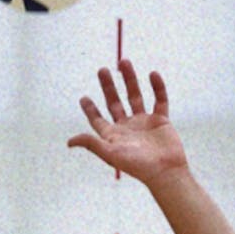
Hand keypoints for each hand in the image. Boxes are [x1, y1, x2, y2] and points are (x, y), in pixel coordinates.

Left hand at [68, 58, 186, 185]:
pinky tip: (152, 74)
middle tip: (102, 70)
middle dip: (109, 86)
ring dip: (130, 79)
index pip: (99, 120)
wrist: (165, 171)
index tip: (83, 97)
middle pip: (115, 103)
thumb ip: (92, 143)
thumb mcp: (111, 154)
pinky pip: (160, 99)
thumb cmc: (137, 166)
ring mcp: (144, 123)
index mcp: (114, 136)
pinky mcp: (161, 120)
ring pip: (135, 96)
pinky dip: (157, 87)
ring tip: (124, 61)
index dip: (90, 109)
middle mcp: (128, 128)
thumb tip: (69, 141)